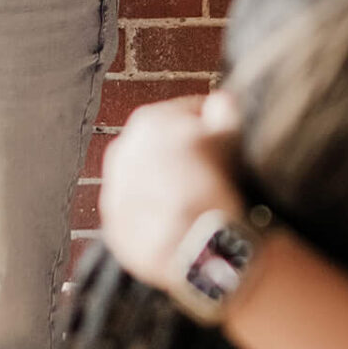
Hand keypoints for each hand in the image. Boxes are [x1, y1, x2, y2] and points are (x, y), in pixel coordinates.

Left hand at [99, 92, 245, 291]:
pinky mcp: (115, 229)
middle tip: (215, 177)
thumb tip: (221, 101)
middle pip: (163, 148)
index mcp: (149, 121)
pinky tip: (183, 227)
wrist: (200, 247)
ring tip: (199, 205)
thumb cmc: (219, 183)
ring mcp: (115, 192)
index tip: (229, 143)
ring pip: (149, 182)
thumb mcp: (231, 136)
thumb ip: (226, 110)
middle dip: (185, 158)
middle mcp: (122, 152)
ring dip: (169, 188)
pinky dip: (157, 219)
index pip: (188, 114)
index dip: (213, 127)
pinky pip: (140, 217)